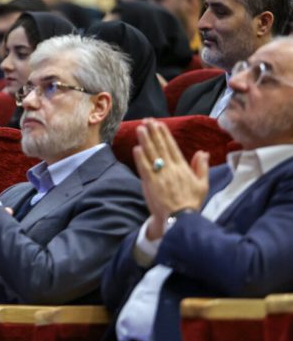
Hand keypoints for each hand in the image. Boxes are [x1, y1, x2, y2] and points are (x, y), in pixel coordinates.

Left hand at [132, 119, 208, 239]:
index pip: (172, 147)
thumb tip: (202, 152)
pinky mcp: (151, 184)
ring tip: (140, 128)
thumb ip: (202, 167)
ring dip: (145, 141)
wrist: (181, 220)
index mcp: (183, 168)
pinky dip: (140, 158)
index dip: (165, 134)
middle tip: (147, 120)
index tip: (159, 124)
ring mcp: (160, 176)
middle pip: (161, 147)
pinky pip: (144, 168)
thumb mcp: (202, 184)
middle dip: (154, 132)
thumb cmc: (191, 203)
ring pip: (152, 155)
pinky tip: (136, 148)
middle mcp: (171, 169)